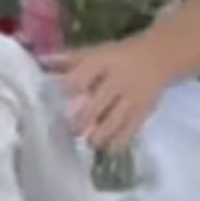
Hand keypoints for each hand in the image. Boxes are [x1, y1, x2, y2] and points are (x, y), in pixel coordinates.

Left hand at [46, 38, 170, 149]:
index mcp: (102, 63)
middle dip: (83, 119)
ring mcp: (132, 97)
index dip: (69, 89)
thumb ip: (68, 60)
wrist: (160, 56)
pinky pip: (131, 129)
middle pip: (98, 103)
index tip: (59, 99)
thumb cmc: (119, 55)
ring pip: (115, 120)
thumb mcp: (95, 52)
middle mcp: (117, 80)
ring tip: (89, 142)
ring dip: (99, 134)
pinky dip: (118, 141)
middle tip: (72, 130)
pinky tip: (107, 148)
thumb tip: (39, 61)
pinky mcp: (143, 111)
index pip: (83, 77)